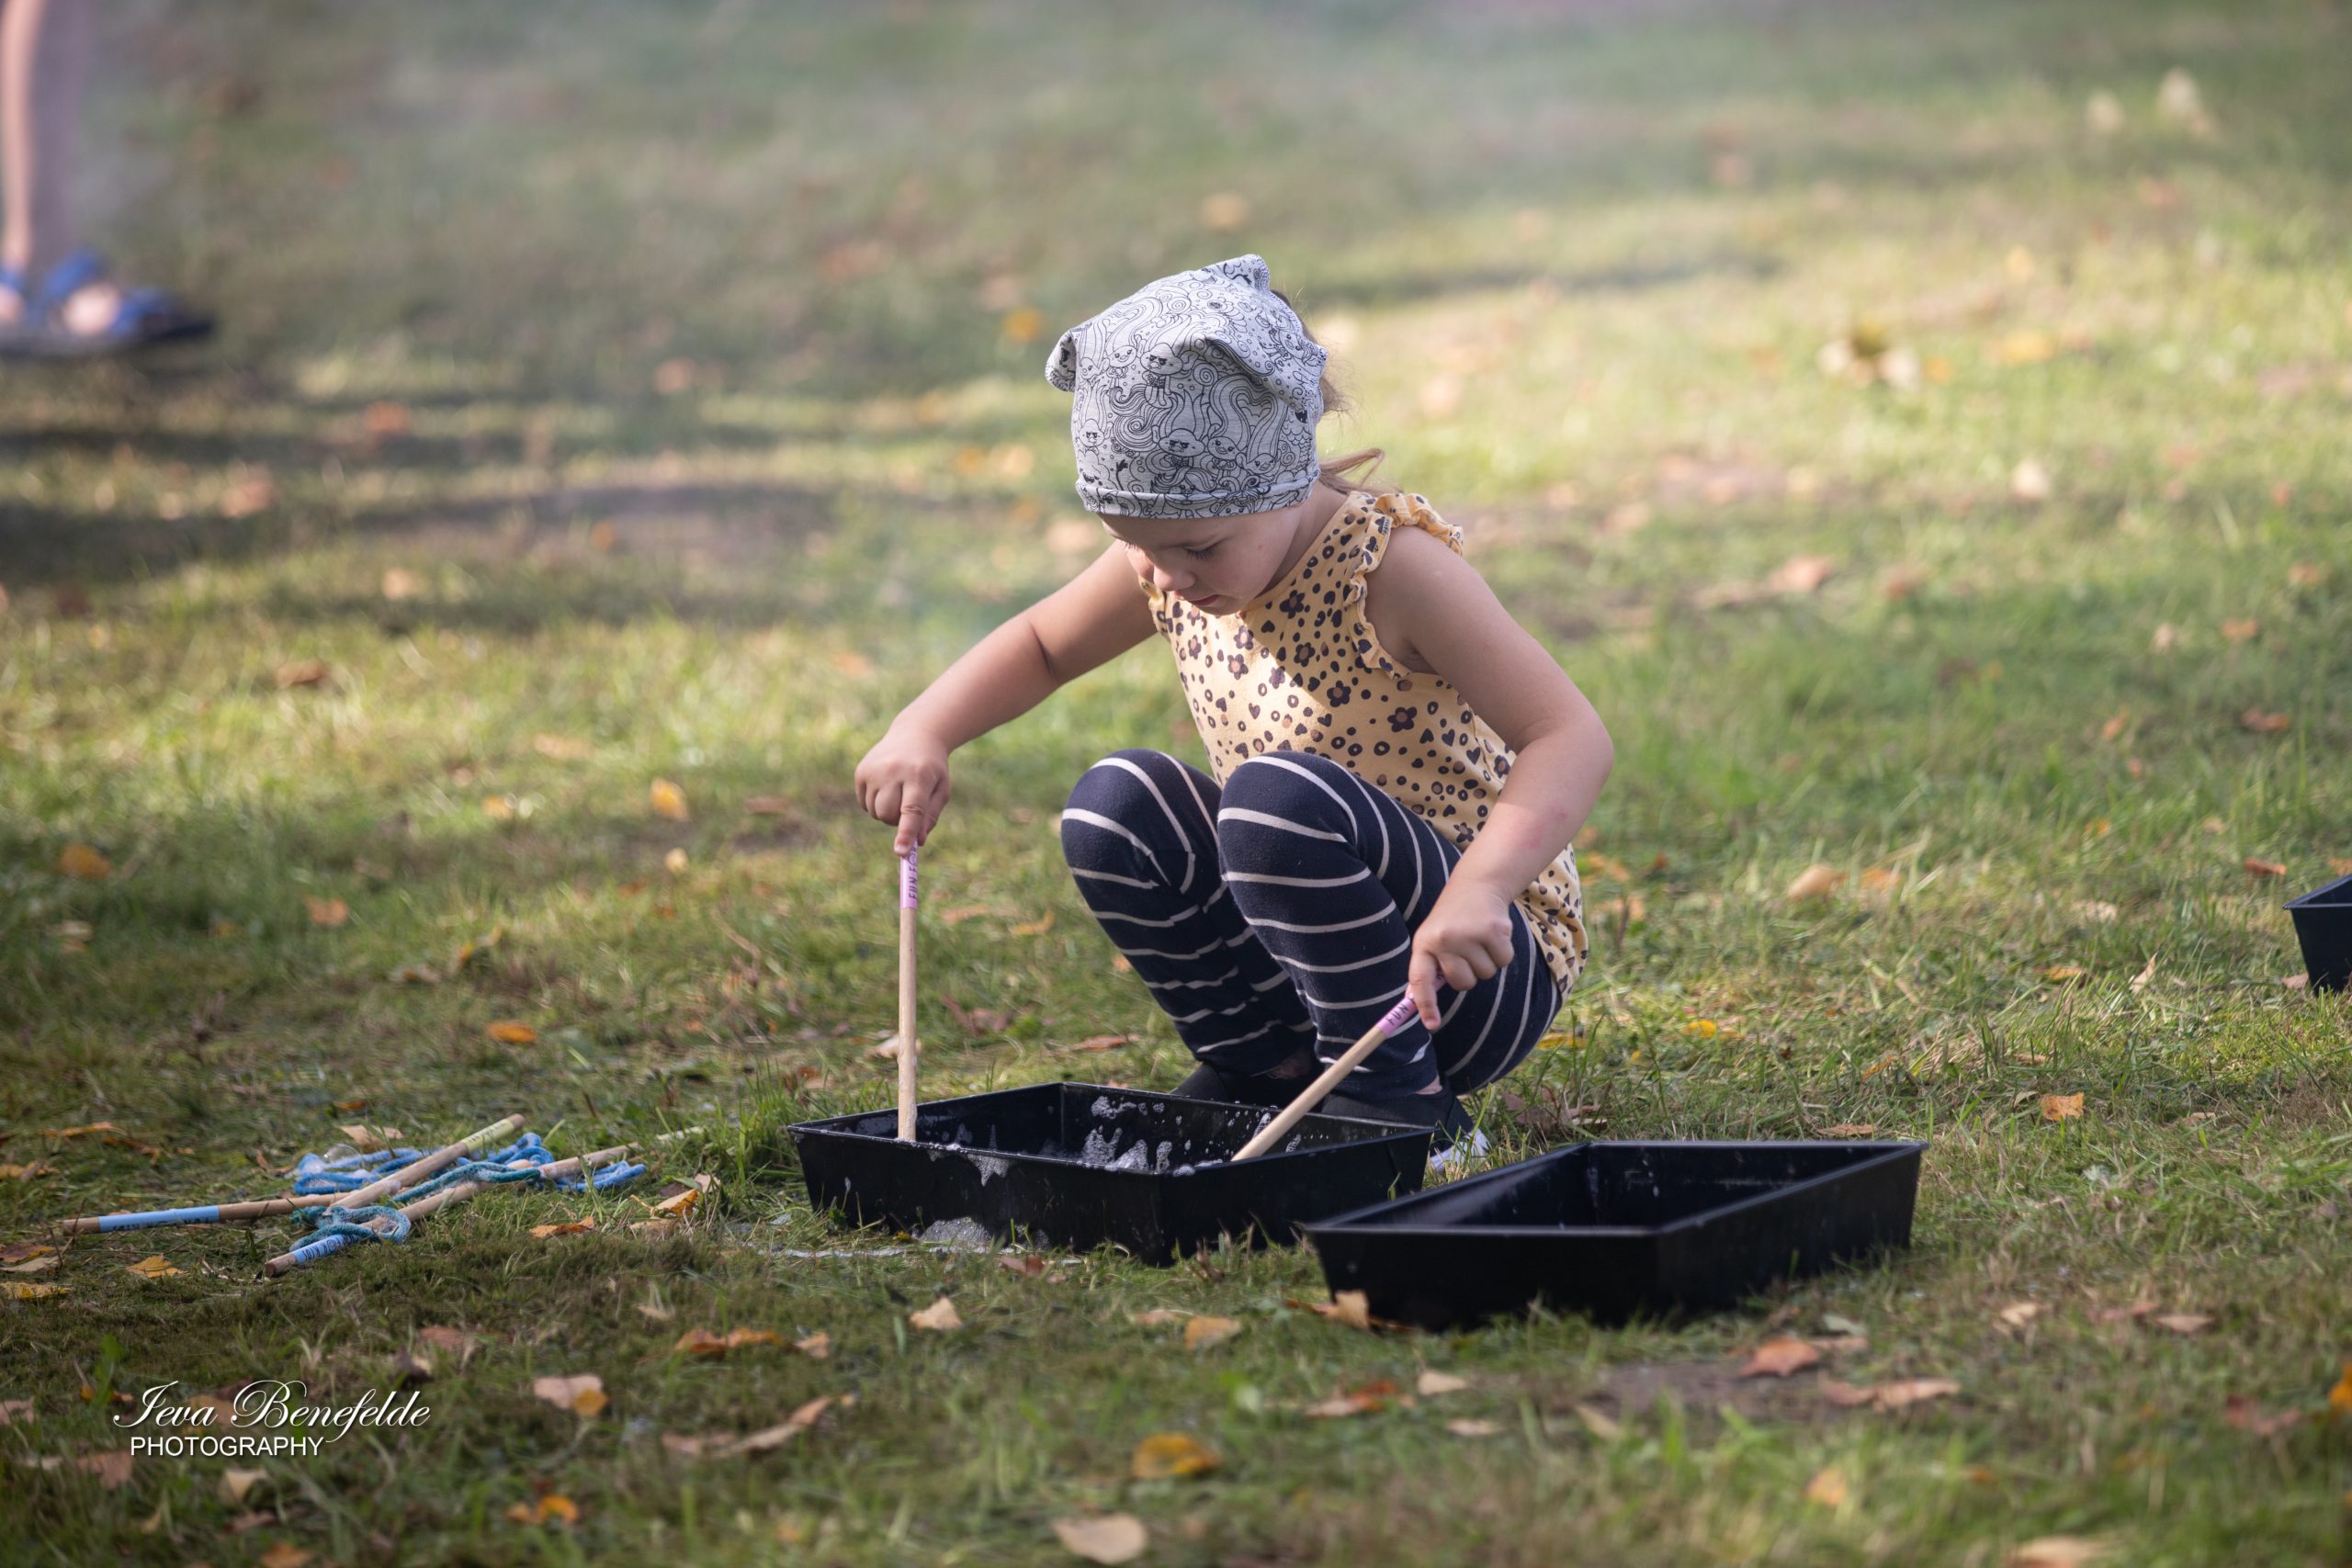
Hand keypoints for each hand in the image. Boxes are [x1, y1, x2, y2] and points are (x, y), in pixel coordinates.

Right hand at [854, 726, 951, 853]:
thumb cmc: (932, 768)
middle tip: (908, 807)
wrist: (915, 734)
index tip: (901, 853)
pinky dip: (875, 803)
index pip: (911, 810)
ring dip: (886, 812)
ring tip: (898, 792)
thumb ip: (931, 817)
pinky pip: (864, 804)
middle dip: (897, 821)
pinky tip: (886, 787)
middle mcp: (893, 771)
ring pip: (874, 812)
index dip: (906, 833)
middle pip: (888, 815)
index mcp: (919, 776)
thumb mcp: (941, 790)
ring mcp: (874, 770)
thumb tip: (917, 842)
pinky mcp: (861, 771)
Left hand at [1405, 882, 1515, 1027]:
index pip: (1420, 980)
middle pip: (1463, 983)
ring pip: (1485, 974)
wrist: (1476, 885)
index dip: (1425, 1005)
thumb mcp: (1432, 938)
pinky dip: (1502, 953)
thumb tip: (1414, 1000)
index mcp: (1424, 943)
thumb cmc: (1452, 920)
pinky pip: (1503, 962)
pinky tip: (1493, 934)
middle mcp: (1443, 939)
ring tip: (1478, 938)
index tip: (1431, 1025)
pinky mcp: (1493, 930)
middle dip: (1469, 973)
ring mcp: (1469, 934)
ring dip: (1487, 961)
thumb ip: (1428, 967)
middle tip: (1466, 950)